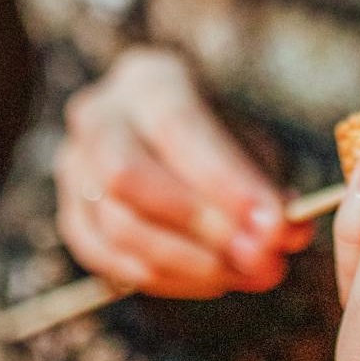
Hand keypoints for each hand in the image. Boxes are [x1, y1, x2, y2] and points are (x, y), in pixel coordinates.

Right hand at [55, 46, 313, 298]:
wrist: (177, 145)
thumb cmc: (221, 141)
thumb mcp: (252, 148)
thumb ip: (268, 188)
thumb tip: (288, 234)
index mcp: (150, 80)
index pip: (177, 126)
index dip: (225, 181)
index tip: (273, 224)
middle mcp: (99, 116)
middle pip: (128, 177)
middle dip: (201, 227)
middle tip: (261, 259)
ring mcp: (74, 168)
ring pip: (116, 226)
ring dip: (190, 263)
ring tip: (248, 274)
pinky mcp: (70, 216)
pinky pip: (105, 259)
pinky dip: (163, 278)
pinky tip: (212, 280)